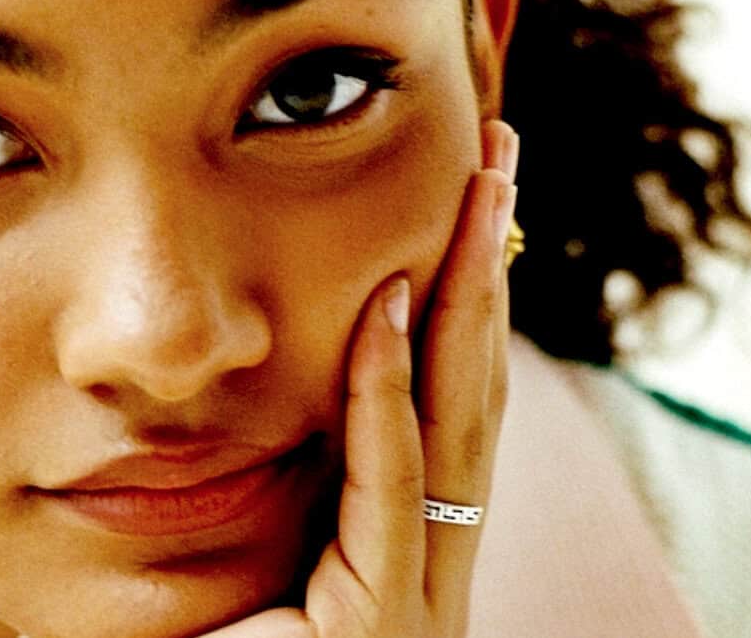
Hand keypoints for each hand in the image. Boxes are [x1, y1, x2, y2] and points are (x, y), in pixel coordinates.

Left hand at [199, 121, 519, 636]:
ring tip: (481, 195)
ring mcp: (415, 597)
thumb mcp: (251, 558)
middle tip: (500, 159)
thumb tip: (250, 392)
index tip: (463, 206)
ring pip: (455, 426)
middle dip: (486, 272)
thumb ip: (275, 484)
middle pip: (469, 391)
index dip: (459, 300)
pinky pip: (388, 493)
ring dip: (466, 302)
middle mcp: (426, 560)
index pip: (443, 401)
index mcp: (400, 540)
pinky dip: (385, 397)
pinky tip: (386, 306)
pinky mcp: (380, 632)